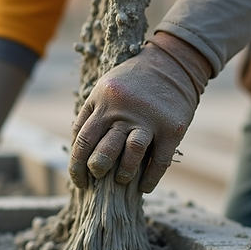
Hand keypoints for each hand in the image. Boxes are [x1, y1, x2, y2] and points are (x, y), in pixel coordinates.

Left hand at [68, 32, 210, 192]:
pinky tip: (144, 187)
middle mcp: (123, 110)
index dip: (77, 166)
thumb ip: (91, 115)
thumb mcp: (106, 88)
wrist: (173, 62)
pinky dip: (151, 178)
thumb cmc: (134, 80)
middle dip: (97, 169)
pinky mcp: (172, 128)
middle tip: (99, 177)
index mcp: (103, 101)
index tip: (80, 180)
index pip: (82, 140)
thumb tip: (77, 150)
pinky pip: (160, 160)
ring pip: (132, 154)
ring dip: (124, 174)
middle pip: (104, 149)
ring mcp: (149, 119)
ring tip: (122, 179)